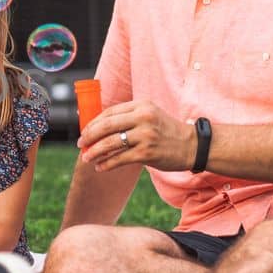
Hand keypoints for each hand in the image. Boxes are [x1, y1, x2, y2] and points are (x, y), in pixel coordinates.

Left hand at [80, 99, 197, 172]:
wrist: (192, 146)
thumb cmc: (166, 132)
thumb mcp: (149, 116)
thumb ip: (128, 118)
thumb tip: (97, 128)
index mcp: (141, 106)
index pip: (110, 112)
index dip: (93, 123)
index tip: (84, 131)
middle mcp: (143, 118)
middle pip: (106, 126)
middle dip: (89, 136)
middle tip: (80, 144)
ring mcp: (145, 136)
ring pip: (110, 143)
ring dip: (94, 151)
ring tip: (86, 158)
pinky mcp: (147, 153)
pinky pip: (119, 159)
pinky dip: (106, 164)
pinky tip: (100, 167)